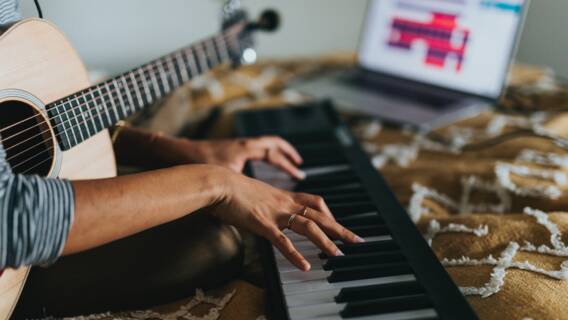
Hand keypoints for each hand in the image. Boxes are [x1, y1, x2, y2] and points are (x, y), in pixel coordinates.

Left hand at [174, 136, 305, 178]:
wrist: (179, 153)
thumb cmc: (198, 163)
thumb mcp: (222, 176)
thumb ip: (239, 188)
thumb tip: (249, 201)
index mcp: (245, 149)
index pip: (273, 154)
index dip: (287, 165)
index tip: (298, 174)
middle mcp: (243, 144)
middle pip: (273, 143)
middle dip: (287, 153)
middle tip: (298, 163)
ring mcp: (236, 145)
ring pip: (263, 143)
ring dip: (277, 151)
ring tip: (286, 161)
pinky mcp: (230, 149)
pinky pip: (254, 148)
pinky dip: (263, 154)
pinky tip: (262, 166)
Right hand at [211, 170, 363, 270]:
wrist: (218, 182)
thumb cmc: (230, 188)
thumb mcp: (253, 195)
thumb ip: (262, 204)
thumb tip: (260, 211)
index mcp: (283, 196)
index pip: (315, 202)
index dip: (329, 214)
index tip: (338, 224)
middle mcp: (284, 203)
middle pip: (320, 215)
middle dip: (340, 229)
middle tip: (357, 240)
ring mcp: (275, 213)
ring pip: (308, 227)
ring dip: (325, 242)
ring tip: (338, 255)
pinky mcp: (262, 223)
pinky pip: (283, 241)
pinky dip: (295, 254)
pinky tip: (305, 266)